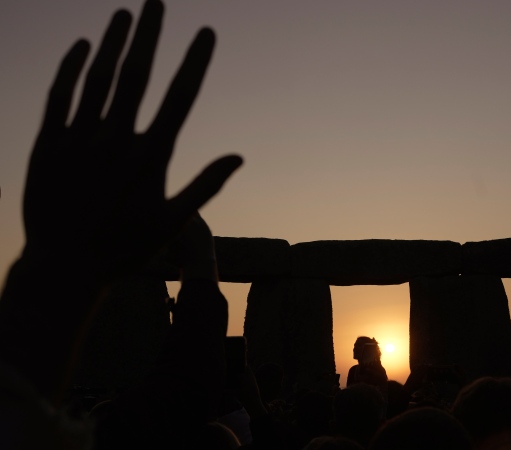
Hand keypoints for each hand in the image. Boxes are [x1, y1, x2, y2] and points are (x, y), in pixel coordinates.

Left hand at [22, 0, 240, 285]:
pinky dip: (71, 67)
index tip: (207, 31)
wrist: (61, 267)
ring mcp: (77, 140)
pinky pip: (59, 95)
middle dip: (148, 34)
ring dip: (112, 41)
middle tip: (157, 0)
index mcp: (149, 157)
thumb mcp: (172, 223)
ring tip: (125, 12)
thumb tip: (239, 156)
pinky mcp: (46, 144)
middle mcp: (114, 141)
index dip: (194, 61)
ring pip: (97, 78)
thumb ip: (205, 185)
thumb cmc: (124, 247)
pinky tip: (83, 44)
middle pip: (135, 74)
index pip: (179, 97)